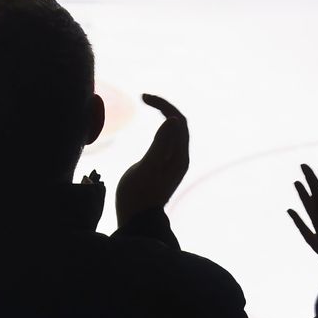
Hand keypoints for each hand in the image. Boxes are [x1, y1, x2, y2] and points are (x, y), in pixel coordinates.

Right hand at [115, 94, 188, 225]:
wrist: (136, 219)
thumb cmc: (137, 195)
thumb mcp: (146, 168)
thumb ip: (160, 145)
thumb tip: (173, 120)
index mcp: (178, 157)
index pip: (178, 121)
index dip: (163, 105)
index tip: (143, 97)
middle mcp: (181, 158)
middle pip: (179, 124)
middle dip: (164, 107)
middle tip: (144, 97)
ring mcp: (174, 164)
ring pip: (175, 132)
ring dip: (164, 116)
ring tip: (147, 106)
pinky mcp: (166, 168)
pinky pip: (169, 141)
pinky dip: (161, 129)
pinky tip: (150, 130)